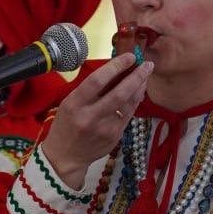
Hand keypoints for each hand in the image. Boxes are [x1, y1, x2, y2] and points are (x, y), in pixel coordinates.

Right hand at [41, 53, 152, 188]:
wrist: (65, 156)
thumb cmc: (66, 124)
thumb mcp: (69, 103)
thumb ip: (90, 90)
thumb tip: (115, 70)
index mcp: (75, 105)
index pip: (97, 81)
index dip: (116, 67)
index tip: (129, 57)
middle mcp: (90, 117)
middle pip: (119, 93)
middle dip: (137, 77)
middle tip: (147, 65)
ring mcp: (105, 129)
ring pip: (128, 105)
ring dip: (140, 88)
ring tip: (145, 75)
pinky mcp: (115, 137)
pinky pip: (129, 115)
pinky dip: (135, 101)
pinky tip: (138, 92)